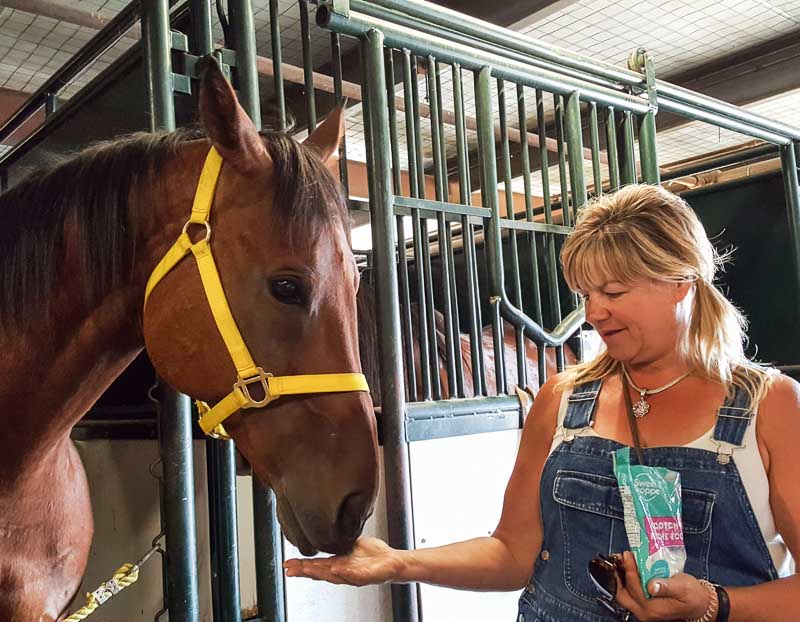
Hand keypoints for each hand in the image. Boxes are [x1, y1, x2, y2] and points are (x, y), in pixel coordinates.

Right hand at [283, 536, 402, 585]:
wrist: (393, 562)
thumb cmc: (373, 555)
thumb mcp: (351, 544)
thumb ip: (337, 541)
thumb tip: (324, 528)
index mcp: (338, 563)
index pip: (316, 565)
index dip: (301, 565)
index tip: (287, 564)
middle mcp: (343, 572)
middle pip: (320, 572)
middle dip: (304, 570)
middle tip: (290, 569)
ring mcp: (354, 575)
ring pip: (333, 575)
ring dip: (319, 572)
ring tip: (305, 569)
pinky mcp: (367, 576)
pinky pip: (354, 575)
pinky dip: (343, 573)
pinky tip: (334, 569)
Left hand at [614, 551, 714, 621]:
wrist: (701, 604)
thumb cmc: (693, 596)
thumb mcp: (683, 588)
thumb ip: (667, 587)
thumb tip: (652, 586)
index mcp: (653, 608)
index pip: (634, 588)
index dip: (629, 570)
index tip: (627, 555)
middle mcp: (645, 612)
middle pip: (622, 595)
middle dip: (618, 575)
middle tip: (619, 558)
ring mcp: (644, 610)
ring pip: (624, 595)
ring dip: (620, 578)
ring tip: (621, 561)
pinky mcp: (644, 606)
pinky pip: (629, 594)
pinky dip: (626, 581)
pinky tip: (628, 569)